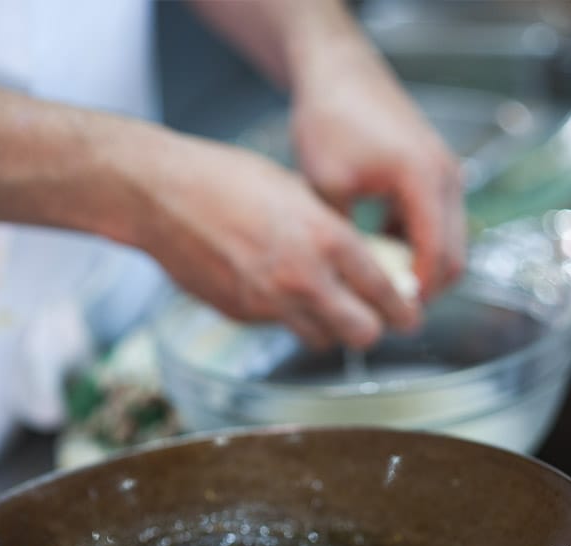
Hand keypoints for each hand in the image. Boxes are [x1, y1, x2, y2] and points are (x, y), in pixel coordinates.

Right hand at [131, 130, 418, 348]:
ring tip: (327, 309)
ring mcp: (270, 303)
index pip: (384, 292)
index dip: (404, 310)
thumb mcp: (296, 191)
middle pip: (361, 333)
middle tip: (375, 321)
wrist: (162, 196)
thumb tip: (360, 260)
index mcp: (326, 238)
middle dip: (372, 329)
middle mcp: (303, 277)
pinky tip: (279, 293)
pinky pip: (281, 329)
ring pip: (322, 340)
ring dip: (331, 330)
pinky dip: (289, 319)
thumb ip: (331, 231)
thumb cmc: (226, 180)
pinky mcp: (243, 316)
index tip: (409, 314)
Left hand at [291, 40, 466, 303]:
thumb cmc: (331, 121)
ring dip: (422, 267)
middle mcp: (446, 177)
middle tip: (393, 314)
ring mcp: (445, 173)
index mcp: (424, 180)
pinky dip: (417, 244)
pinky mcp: (434, 172)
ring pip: (449, 240)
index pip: (438, 256)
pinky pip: (437, 221)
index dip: (419, 294)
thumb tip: (345, 287)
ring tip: (385, 288)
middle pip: (455, 255)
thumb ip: (344, 239)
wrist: (338, 72)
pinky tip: (380, 251)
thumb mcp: (328, 187)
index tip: (395, 318)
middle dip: (428, 289)